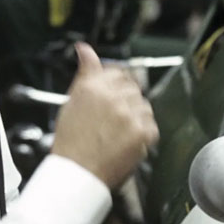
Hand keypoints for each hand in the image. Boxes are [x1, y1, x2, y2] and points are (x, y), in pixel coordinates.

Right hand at [52, 42, 158, 189]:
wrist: (77, 174)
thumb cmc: (71, 142)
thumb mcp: (72, 101)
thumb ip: (86, 72)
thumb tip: (85, 49)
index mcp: (93, 86)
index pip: (118, 73)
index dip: (116, 88)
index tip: (112, 100)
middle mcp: (113, 96)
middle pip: (133, 88)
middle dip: (126, 102)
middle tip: (113, 122)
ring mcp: (129, 114)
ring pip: (144, 106)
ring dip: (135, 117)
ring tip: (117, 134)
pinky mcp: (142, 131)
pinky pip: (151, 125)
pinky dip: (143, 134)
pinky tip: (126, 143)